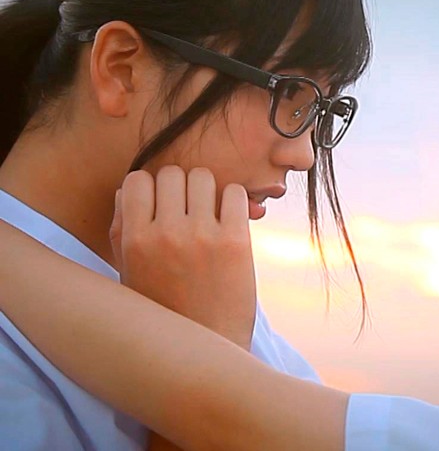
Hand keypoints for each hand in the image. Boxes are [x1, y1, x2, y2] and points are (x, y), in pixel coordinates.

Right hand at [110, 166, 256, 349]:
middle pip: (172, 173)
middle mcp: (166, 234)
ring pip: (204, 177)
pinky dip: (235, 200)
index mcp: (135, 241)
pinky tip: (231, 219)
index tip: (161, 204)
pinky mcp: (236, 241)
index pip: (137, 180)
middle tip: (189, 208)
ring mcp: (203, 236)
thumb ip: (122, 229)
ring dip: (208, 190)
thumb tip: (129, 190)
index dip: (150, 188)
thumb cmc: (167, 310)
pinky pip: (236, 193)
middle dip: (181, 187)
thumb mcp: (130, 274)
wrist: (210, 344)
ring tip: (210, 212)